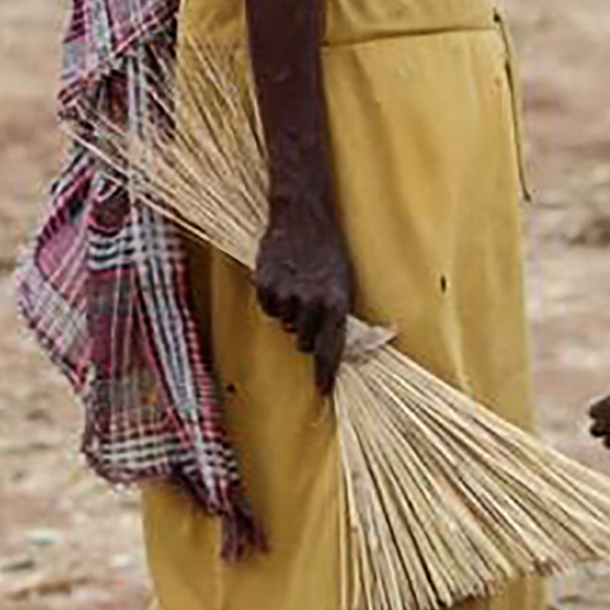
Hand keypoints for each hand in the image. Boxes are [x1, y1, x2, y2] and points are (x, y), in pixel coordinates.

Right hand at [253, 197, 353, 395]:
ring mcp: (288, 294)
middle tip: (307, 306)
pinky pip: (267, 307)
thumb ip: (335, 313)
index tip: (323, 392)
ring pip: (284, 324)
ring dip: (289, 311)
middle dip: (305, 333)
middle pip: (304, 343)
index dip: (325, 373)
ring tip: (296, 282)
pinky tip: (280, 276)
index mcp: (337, 302)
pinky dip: (272, 297)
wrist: (302, 217)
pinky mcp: (266, 285)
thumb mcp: (342, 281)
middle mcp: (313, 303)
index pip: (332, 349)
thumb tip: (327, 345)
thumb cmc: (326, 250)